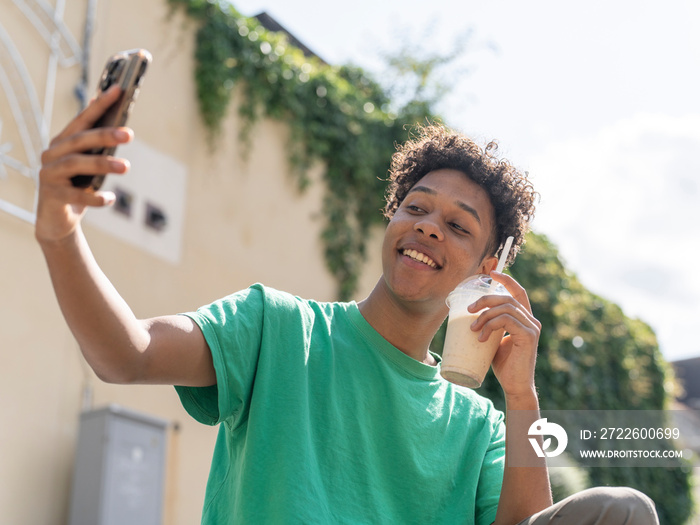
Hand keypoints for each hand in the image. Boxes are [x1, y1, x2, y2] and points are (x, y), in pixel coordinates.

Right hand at [36, 85, 131, 243]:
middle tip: (129, 134)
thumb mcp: (87, 163)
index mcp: (63, 142)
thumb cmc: (77, 186)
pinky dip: (95, 197)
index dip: (100, 105)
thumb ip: (96, 144)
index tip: (118, 91)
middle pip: (80, 140)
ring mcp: (49, 175)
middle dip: (105, 135)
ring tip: (126, 166)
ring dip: (103, 164)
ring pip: (76, 164)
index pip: (83, 119)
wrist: (57, 220)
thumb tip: (112, 114)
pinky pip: (76, 195)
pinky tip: (110, 198)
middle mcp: (53, 154)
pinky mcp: (52, 196)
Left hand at [467, 271, 540, 398]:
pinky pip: (506, 320)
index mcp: (524, 319)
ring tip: (473, 328)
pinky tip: (482, 338)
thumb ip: (491, 326)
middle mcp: (531, 320)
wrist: (514, 385)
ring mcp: (532, 328)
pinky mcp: (528, 336)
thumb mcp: (495, 340)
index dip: (507, 280)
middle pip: (507, 298)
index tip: (492, 273)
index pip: (519, 292)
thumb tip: (470, 316)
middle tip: (469, 309)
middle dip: (485, 300)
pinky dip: (490, 325)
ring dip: (484, 315)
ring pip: (505, 308)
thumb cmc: (504, 364)